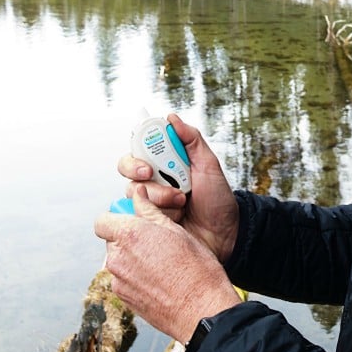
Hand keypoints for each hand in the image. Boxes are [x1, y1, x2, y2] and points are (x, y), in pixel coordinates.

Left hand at [95, 186, 240, 342]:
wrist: (202, 309)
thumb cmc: (195, 269)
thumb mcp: (176, 230)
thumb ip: (149, 210)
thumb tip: (138, 195)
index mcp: (129, 235)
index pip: (103, 220)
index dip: (116, 217)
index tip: (132, 218)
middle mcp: (118, 258)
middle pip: (112, 240)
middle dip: (127, 237)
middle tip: (154, 239)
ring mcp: (119, 281)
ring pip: (119, 260)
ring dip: (132, 257)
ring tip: (161, 261)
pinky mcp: (124, 299)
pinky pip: (124, 279)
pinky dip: (136, 276)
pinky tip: (159, 278)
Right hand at [118, 113, 239, 263]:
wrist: (224, 234)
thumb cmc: (217, 199)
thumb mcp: (209, 165)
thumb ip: (191, 139)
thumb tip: (172, 117)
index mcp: (166, 163)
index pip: (139, 149)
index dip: (137, 154)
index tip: (148, 164)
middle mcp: (153, 180)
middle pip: (127, 170)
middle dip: (139, 175)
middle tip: (153, 178)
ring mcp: (149, 202)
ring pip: (134, 193)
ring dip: (158, 198)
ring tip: (182, 203)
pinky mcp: (148, 223)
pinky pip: (137, 216)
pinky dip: (154, 216)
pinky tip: (173, 219)